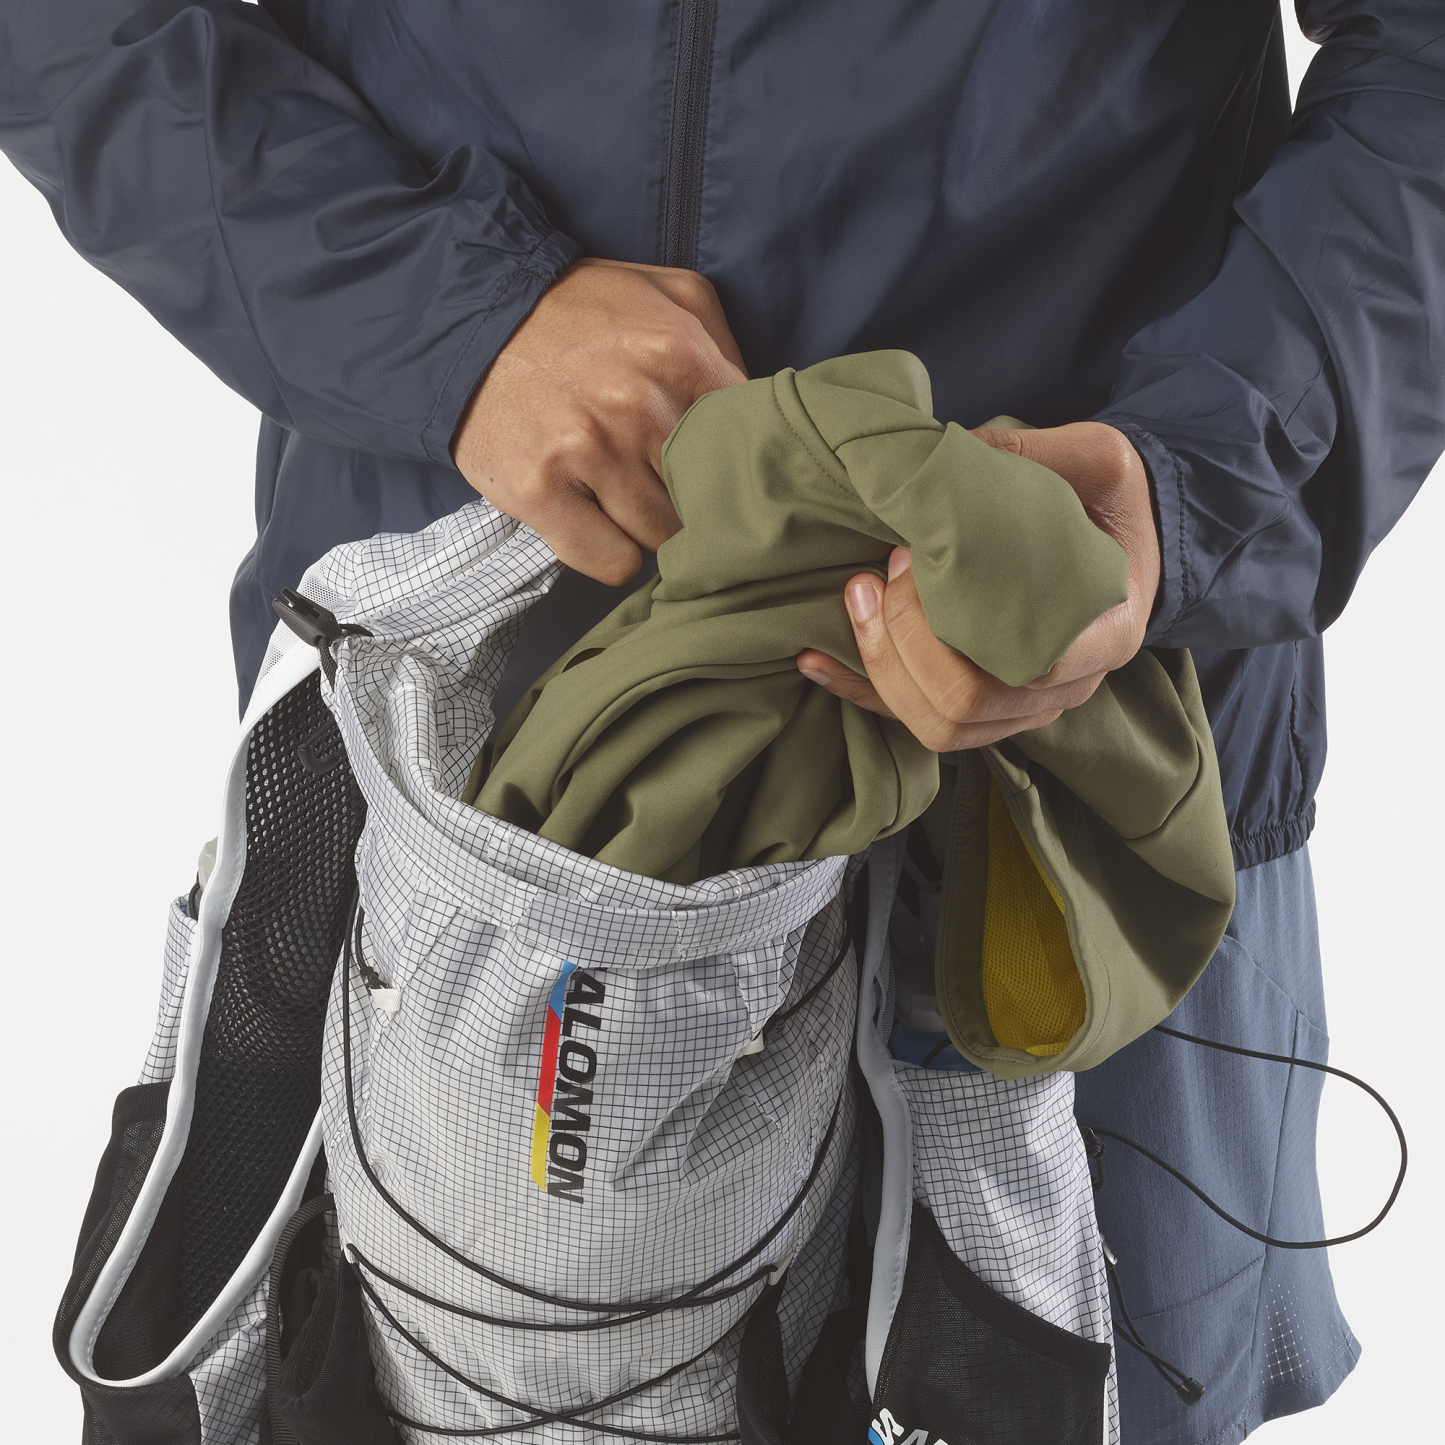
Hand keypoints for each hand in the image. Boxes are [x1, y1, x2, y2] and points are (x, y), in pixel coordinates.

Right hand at [453, 257, 746, 584]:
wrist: (472, 315)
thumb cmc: (581, 311)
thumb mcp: (670, 294)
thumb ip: (726, 347)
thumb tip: (762, 416)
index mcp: (678, 355)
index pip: (746, 447)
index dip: (739, 467)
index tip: (727, 473)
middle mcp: (636, 406)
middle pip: (705, 500)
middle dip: (695, 501)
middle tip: (672, 488)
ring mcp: (585, 452)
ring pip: (662, 539)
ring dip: (652, 530)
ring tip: (631, 502)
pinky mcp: (539, 491)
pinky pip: (610, 562)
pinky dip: (612, 554)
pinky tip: (601, 525)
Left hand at [795, 421, 1160, 750]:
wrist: (1122, 538)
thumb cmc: (1111, 501)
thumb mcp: (1096, 460)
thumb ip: (1032, 456)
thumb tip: (948, 451)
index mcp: (1107, 632)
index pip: (1033, 666)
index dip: (957, 624)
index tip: (917, 558)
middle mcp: (1066, 686)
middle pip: (968, 705)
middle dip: (903, 644)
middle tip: (880, 574)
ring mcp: (1024, 705)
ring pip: (938, 726)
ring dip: (880, 668)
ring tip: (854, 597)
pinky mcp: (983, 706)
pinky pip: (913, 718)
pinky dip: (860, 692)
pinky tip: (814, 659)